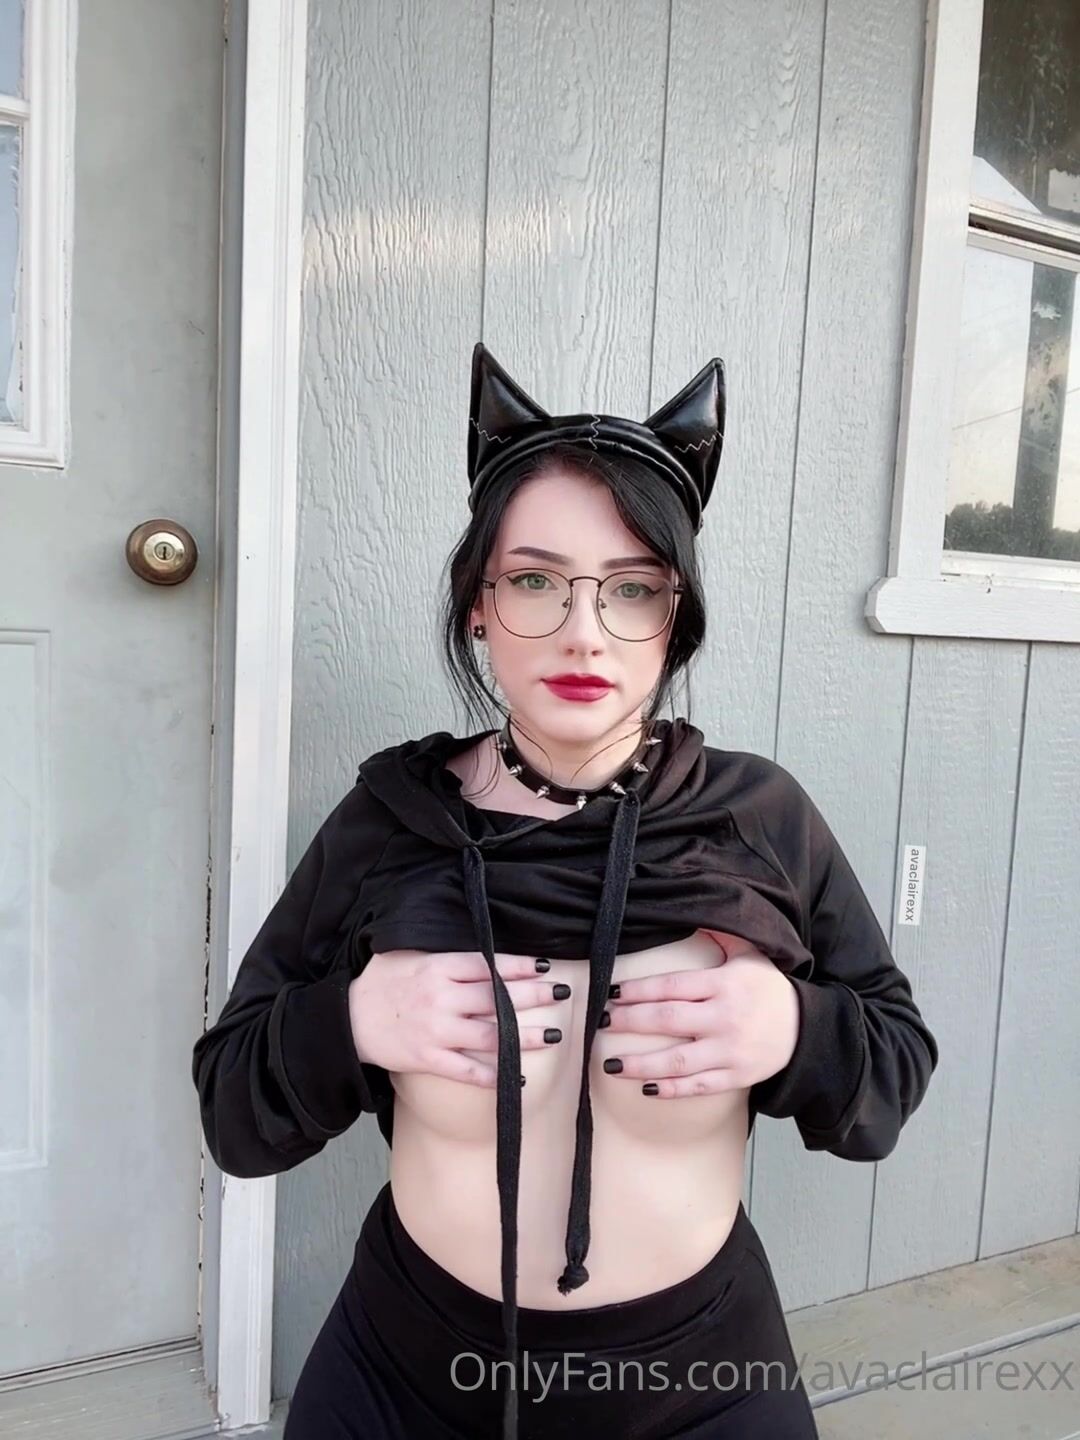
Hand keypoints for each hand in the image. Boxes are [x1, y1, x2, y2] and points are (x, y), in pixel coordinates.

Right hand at [348, 949, 567, 1088]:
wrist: (347, 1020)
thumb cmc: (380, 983)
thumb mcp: (405, 954)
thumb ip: (441, 952)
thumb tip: (477, 942)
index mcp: (437, 968)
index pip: (486, 965)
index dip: (518, 967)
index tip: (543, 967)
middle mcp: (440, 999)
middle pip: (496, 998)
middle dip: (532, 996)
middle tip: (560, 994)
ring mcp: (435, 1031)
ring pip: (489, 1035)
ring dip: (523, 1037)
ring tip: (551, 1035)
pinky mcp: (427, 1059)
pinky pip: (466, 1069)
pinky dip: (492, 1075)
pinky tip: (516, 1076)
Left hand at [603, 946, 800, 1097]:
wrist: (807, 1028)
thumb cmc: (770, 989)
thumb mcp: (750, 954)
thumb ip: (720, 935)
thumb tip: (692, 912)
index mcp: (724, 984)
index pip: (672, 985)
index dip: (639, 990)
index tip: (612, 992)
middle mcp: (725, 1017)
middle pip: (669, 1019)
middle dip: (631, 1021)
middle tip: (602, 1022)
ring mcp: (730, 1050)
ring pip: (679, 1060)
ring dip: (642, 1063)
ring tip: (611, 1064)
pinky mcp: (737, 1076)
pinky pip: (699, 1085)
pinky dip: (673, 1089)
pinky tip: (648, 1088)